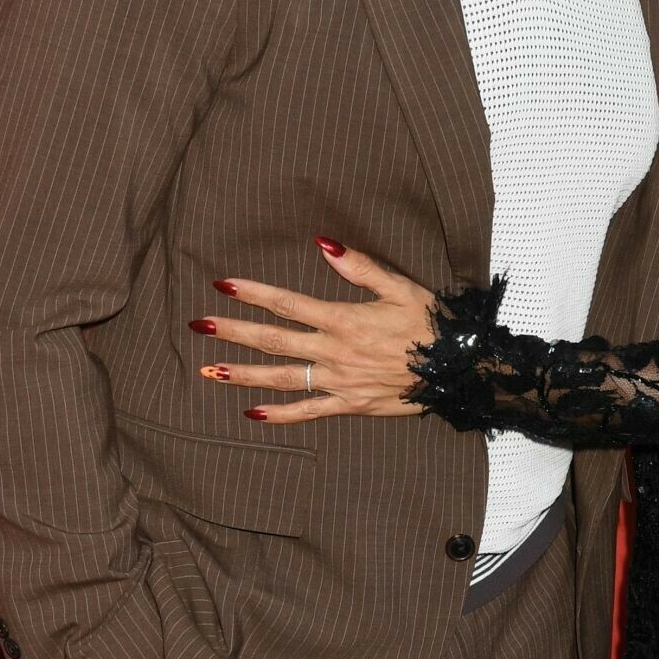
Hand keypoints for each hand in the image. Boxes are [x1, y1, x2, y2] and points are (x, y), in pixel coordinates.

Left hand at [190, 240, 434, 422]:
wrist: (458, 370)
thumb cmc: (431, 323)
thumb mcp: (401, 286)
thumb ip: (360, 267)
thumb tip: (324, 245)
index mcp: (343, 319)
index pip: (287, 303)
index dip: (253, 293)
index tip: (223, 285)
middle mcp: (335, 352)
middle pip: (274, 340)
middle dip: (233, 332)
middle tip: (199, 325)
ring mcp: (340, 382)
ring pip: (281, 378)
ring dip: (242, 374)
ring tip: (208, 370)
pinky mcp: (350, 404)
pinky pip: (309, 411)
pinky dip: (280, 414)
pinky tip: (253, 414)